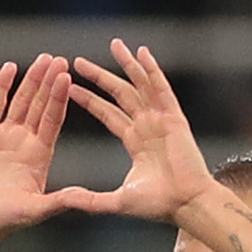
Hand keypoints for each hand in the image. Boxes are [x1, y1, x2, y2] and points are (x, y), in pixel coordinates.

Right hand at [0, 54, 75, 236]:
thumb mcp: (34, 211)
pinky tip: (9, 69)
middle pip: (39, 104)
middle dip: (49, 82)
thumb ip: (58, 201)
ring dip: (30, 80)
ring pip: (20, 100)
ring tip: (42, 59)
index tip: (66, 78)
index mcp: (40, 153)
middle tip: (59, 60)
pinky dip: (0, 87)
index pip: (52, 119)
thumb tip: (84, 197)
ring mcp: (4, 134)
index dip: (58, 99)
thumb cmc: (4, 219)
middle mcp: (25, 139)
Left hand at [52, 41, 217, 224]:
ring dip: (126, 65)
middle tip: (79, 61)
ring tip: (114, 45)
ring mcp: (161, 119)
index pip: (107, 114)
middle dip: (100, 77)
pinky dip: (151, 70)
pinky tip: (142, 53)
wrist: (185, 205)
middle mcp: (146, 125)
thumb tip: (66, 199)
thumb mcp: (117, 202)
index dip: (90, 100)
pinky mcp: (174, 118)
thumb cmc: (158, 206)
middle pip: (119, 94)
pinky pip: (161, 89)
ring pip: (139, 85)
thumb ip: (91, 200)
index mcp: (135, 140)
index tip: (72, 87)